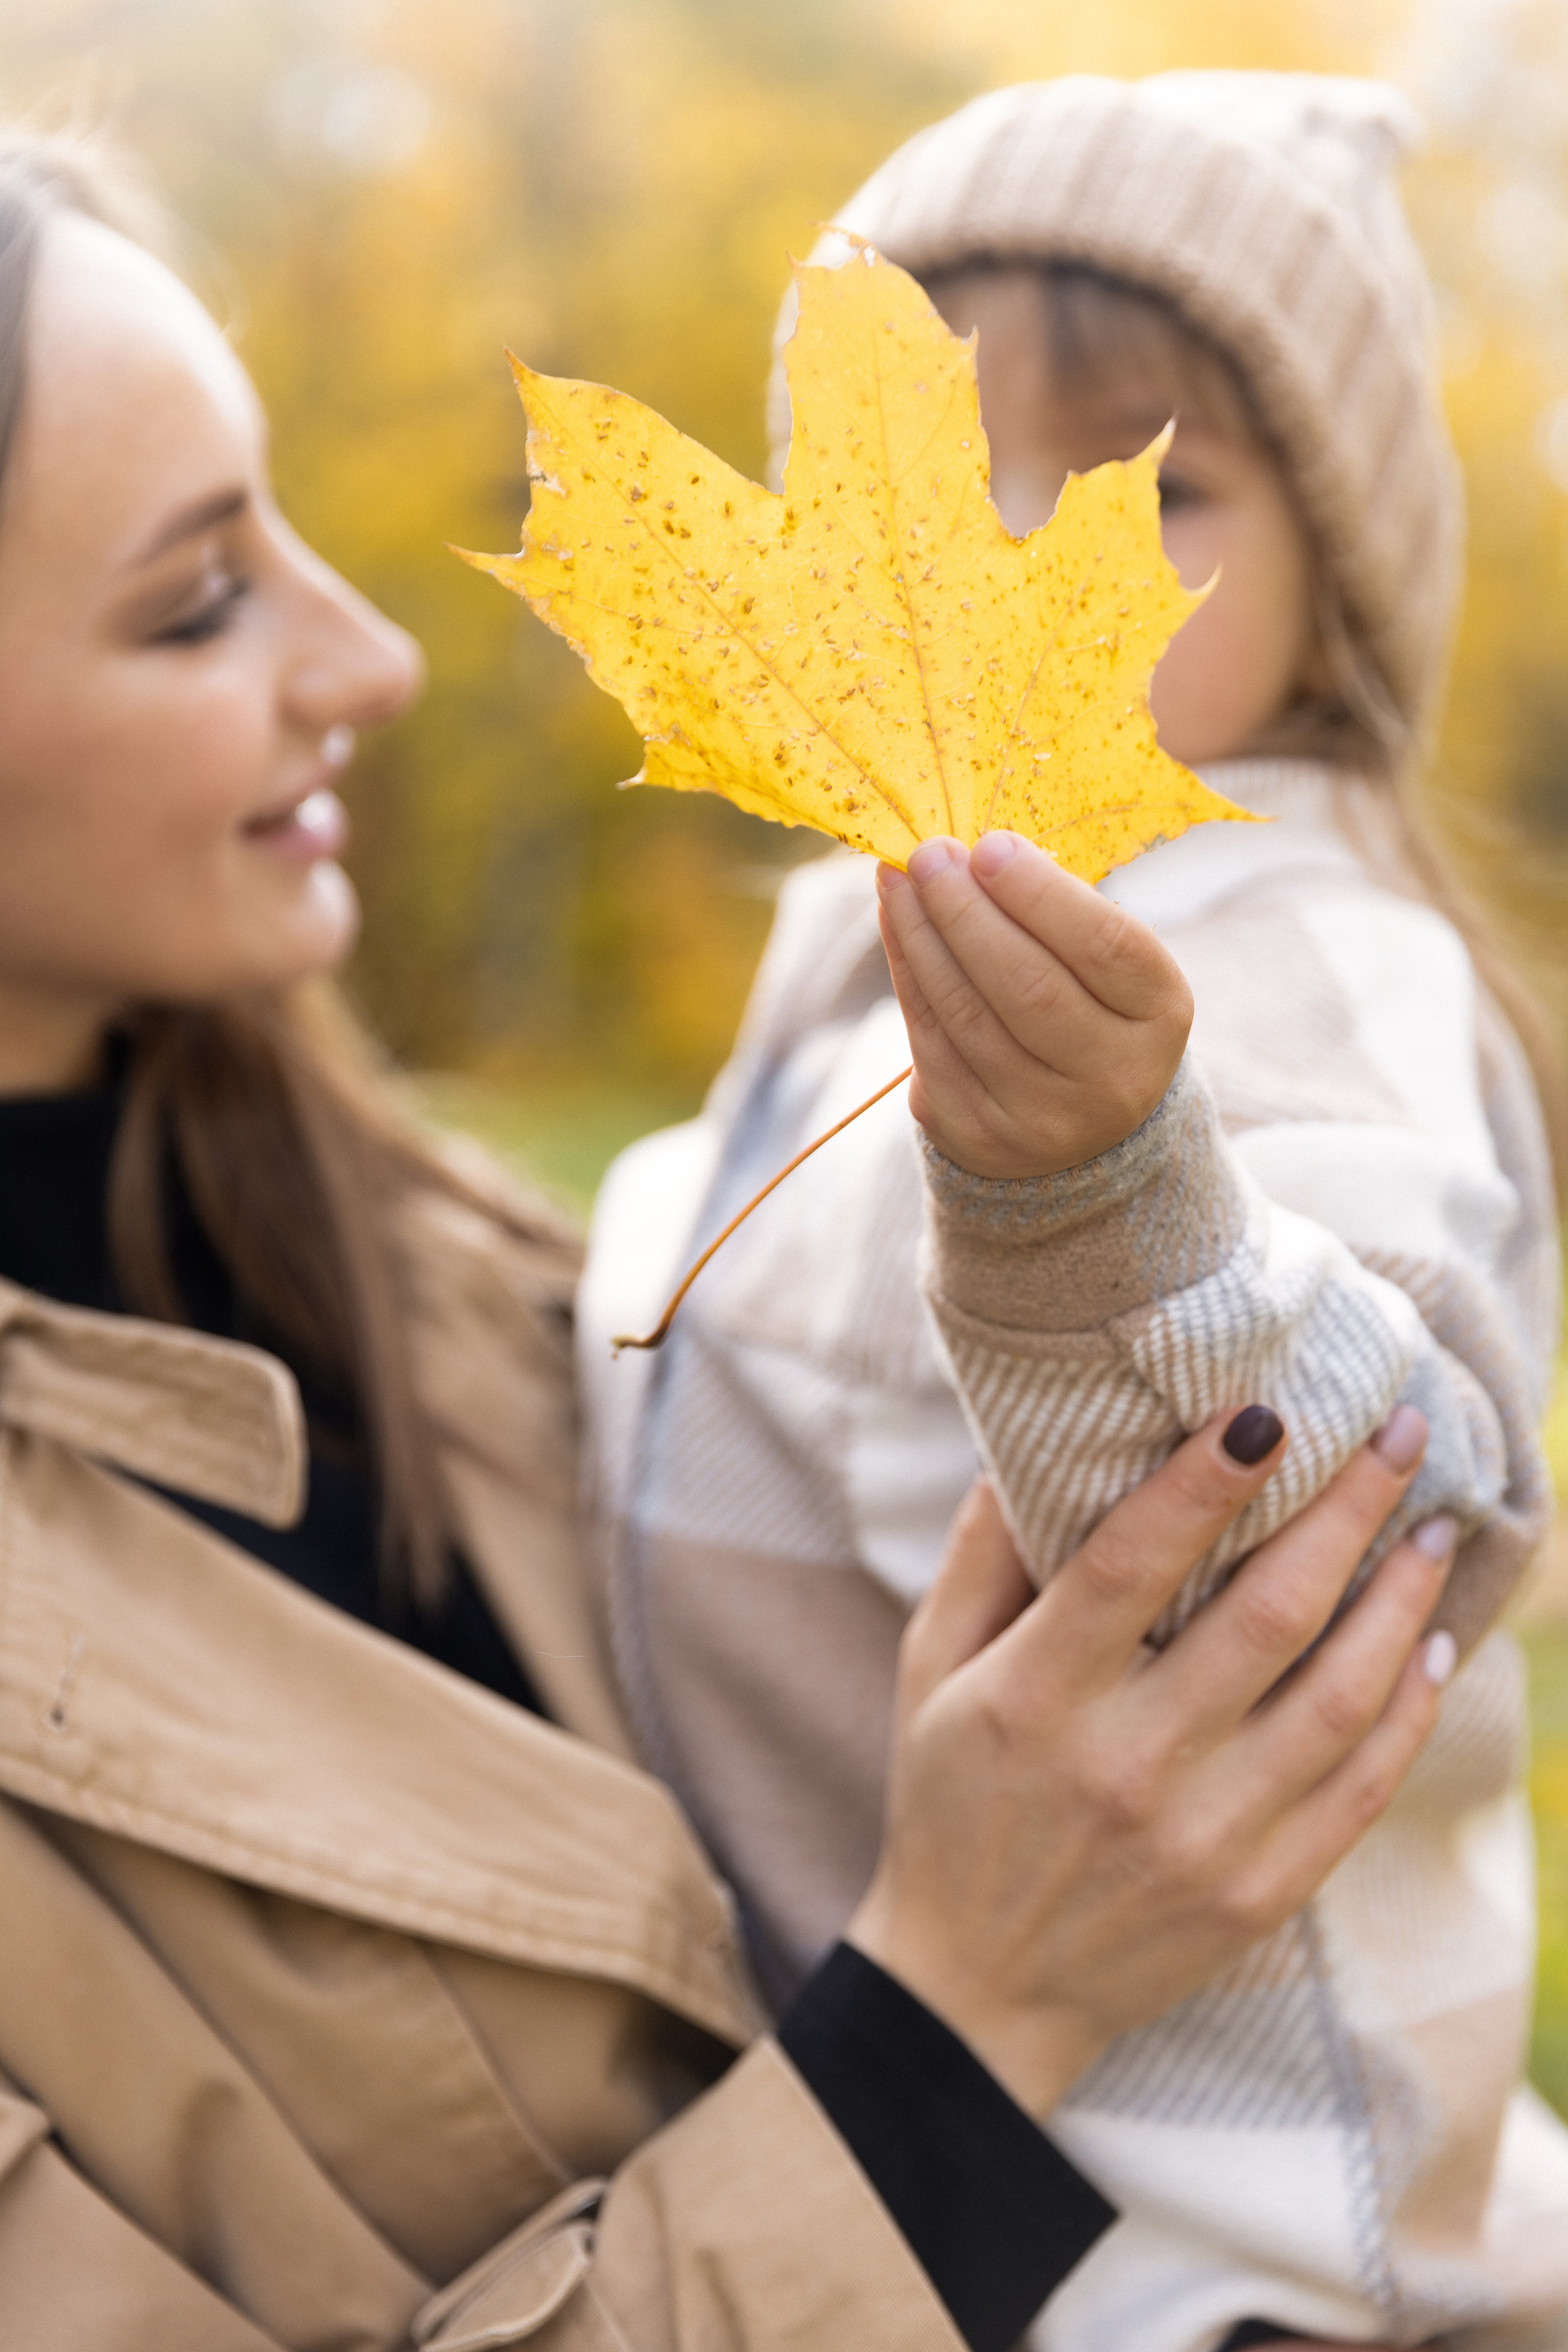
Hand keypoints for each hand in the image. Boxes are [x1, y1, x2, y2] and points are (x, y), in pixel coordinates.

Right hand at [848, 1406, 1455, 2118]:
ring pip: (1337, 1700)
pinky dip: (1407, 1712)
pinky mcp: (1258, 1894)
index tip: (1266, 1408)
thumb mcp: (927, 1671)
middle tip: (1398, 1432)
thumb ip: (981, 1557)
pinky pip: (1358, 1790)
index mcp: (1035, 1698)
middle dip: (1345, 1510)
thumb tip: (1029, 1445)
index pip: (1129, 1564)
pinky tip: (1433, 1648)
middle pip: (1265, 1616)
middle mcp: (1126, 1766)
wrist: (978, 1992)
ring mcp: (1203, 1838)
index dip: (1202, 1480)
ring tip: (1433, 1529)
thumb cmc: (949, 1802)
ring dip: (1400, 1603)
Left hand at [875, 830, 1191, 1177]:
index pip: (1103, 945)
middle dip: (967, 910)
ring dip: (923, 936)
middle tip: (929, 853)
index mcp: (1159, 1017)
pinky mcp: (979, 1135)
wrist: (1078, 1127)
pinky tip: (897, 926)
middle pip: (1028, 984)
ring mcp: (1044, 1118)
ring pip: (968, 1014)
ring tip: (898, 878)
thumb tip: (964, 853)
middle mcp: (1112, 1078)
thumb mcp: (1105, 966)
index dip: (1040, 893)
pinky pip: (931, 1043)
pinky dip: (908, 975)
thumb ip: (1054, 914)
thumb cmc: (1089, 1009)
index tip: (988, 845)